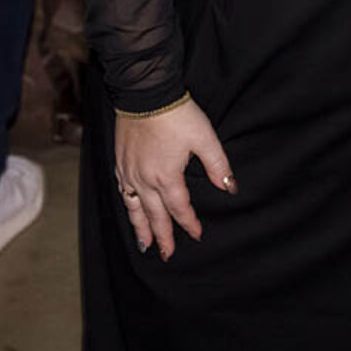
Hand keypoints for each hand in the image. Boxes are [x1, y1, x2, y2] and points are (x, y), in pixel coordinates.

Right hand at [114, 97, 235, 260]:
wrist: (145, 95)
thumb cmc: (177, 115)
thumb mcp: (204, 138)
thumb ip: (218, 165)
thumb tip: (230, 187)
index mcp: (167, 176)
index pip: (179, 208)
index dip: (189, 223)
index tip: (197, 235)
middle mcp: (145, 179)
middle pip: (155, 215)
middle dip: (163, 236)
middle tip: (166, 255)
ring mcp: (129, 171)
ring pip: (135, 207)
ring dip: (140, 227)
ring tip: (144, 245)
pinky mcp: (121, 161)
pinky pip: (123, 191)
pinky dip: (127, 205)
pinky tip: (130, 208)